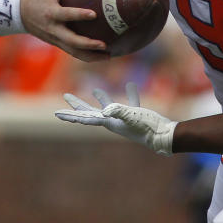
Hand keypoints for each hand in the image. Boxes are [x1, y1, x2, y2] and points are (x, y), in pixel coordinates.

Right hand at [21, 0, 108, 62]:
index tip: (94, 14)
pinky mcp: (57, 44)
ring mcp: (55, 39)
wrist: (19, 14)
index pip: (66, 15)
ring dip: (91, 55)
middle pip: (71, 41)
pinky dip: (87, 56)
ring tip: (109, 55)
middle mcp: (53, 29)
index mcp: (50, 13)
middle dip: (87, 44)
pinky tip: (102, 56)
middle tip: (104, 44)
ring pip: (73, 52)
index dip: (79, 15)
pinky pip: (73, 53)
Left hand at [54, 83, 176, 154]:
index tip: (57, 113)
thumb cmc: (148, 127)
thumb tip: (105, 110)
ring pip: (109, 107)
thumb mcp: (132, 116)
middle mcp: (113, 122)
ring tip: (95, 89)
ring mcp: (125, 120)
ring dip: (101, 99)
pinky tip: (130, 85)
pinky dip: (129, 94)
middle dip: (78, 105)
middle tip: (66, 96)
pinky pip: (130, 104)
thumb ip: (118, 111)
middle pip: (91, 113)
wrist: (166, 137)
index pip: (85, 118)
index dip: (71, 115)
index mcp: (108, 122)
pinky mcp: (137, 116)